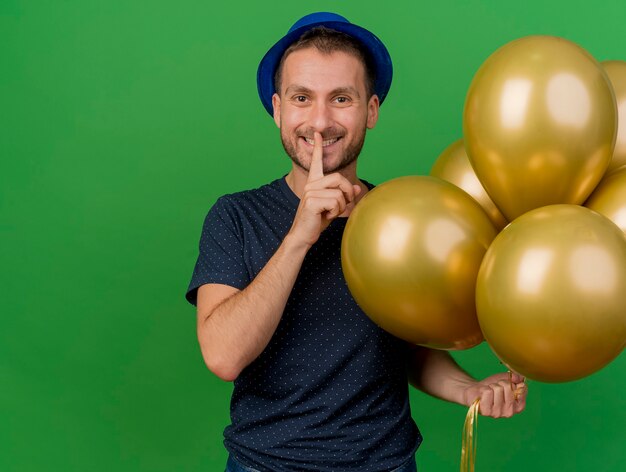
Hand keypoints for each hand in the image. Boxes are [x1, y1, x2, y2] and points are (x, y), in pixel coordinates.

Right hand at [288, 132, 360, 246]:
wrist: (303, 235)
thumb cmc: (317, 221)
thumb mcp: (334, 206)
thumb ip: (344, 196)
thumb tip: (357, 189)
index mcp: (314, 183)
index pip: (316, 162)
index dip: (317, 148)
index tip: (317, 134)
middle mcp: (310, 185)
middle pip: (338, 178)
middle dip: (347, 192)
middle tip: (346, 203)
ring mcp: (310, 192)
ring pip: (339, 192)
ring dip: (342, 205)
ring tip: (333, 212)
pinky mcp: (312, 202)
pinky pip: (335, 202)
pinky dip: (336, 212)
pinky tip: (327, 217)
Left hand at [462, 372, 526, 417]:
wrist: (474, 391)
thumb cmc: (491, 387)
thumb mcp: (504, 380)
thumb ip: (515, 378)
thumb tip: (520, 378)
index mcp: (517, 406)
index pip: (522, 390)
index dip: (513, 383)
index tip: (506, 385)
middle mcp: (509, 412)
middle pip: (509, 387)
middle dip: (500, 383)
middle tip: (495, 388)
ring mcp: (498, 413)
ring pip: (498, 389)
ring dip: (491, 386)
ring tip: (488, 391)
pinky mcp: (486, 411)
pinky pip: (488, 392)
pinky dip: (484, 389)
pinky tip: (482, 395)